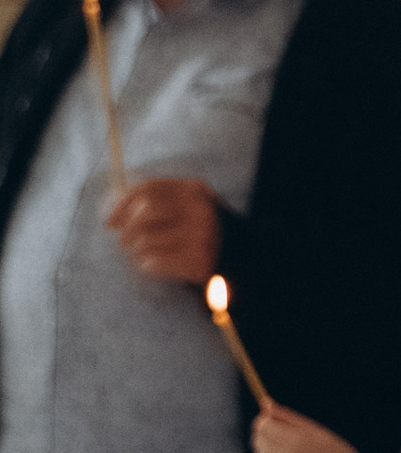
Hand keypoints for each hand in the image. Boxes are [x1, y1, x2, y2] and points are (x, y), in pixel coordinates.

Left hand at [107, 176, 221, 284]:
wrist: (239, 258)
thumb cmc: (198, 230)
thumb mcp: (185, 205)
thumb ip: (155, 200)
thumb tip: (112, 209)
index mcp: (194, 190)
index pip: (148, 188)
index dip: (122, 204)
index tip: (109, 221)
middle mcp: (200, 209)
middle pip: (146, 211)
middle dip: (127, 229)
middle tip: (123, 241)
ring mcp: (201, 235)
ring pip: (147, 239)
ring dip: (139, 250)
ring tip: (146, 254)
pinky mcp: (199, 261)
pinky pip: (155, 262)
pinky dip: (147, 265)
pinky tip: (155, 265)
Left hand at [251, 405, 362, 452]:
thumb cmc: (334, 452)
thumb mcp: (314, 429)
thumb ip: (287, 417)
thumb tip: (265, 404)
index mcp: (296, 441)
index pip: (263, 426)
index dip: (264, 420)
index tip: (271, 418)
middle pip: (258, 441)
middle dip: (265, 433)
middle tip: (278, 431)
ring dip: (268, 449)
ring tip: (288, 449)